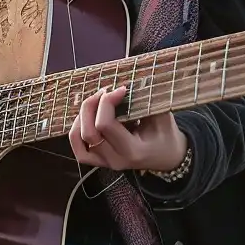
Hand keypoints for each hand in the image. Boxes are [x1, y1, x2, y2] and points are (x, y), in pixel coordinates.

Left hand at [69, 85, 187, 175]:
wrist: (168, 158)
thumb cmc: (166, 136)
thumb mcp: (163, 118)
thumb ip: (148, 101)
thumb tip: (132, 82)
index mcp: (133, 151)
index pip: (105, 124)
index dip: (107, 101)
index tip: (120, 89)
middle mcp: (116, 159)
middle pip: (88, 132)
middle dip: (91, 105)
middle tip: (105, 91)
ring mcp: (105, 162)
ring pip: (78, 139)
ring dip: (82, 116)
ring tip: (95, 103)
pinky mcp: (100, 162)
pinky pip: (78, 150)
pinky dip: (76, 131)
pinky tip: (85, 119)